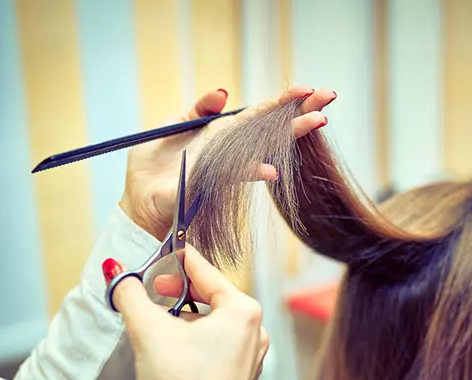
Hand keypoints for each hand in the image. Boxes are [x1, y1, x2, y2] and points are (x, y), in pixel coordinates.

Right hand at [105, 245, 269, 379]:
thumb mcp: (148, 330)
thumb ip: (131, 295)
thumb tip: (117, 275)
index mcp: (244, 311)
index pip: (208, 273)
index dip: (182, 262)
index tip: (169, 252)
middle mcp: (256, 330)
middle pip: (213, 297)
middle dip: (182, 292)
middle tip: (156, 290)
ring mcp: (252, 355)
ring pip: (216, 322)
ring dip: (188, 316)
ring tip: (161, 321)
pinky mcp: (242, 375)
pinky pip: (220, 343)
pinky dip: (198, 337)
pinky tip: (176, 345)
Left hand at [120, 86, 336, 239]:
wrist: (141, 198)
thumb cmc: (154, 164)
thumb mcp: (174, 125)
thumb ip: (199, 108)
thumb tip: (223, 91)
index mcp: (224, 131)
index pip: (260, 112)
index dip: (283, 100)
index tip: (308, 88)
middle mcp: (234, 147)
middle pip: (274, 125)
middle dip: (302, 111)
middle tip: (330, 96)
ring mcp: (229, 165)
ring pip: (267, 146)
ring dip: (293, 133)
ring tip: (320, 120)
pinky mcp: (215, 183)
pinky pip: (238, 175)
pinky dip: (255, 172)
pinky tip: (271, 170)